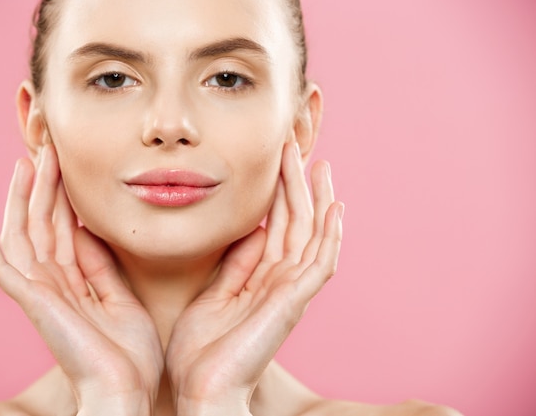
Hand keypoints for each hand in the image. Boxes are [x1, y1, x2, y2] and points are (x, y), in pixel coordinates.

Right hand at [0, 145, 162, 415]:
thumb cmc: (128, 354)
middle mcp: (53, 284)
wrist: (125, 390)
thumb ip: (101, 267)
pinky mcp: (33, 302)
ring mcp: (40, 293)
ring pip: (24, 235)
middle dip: (44, 188)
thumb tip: (90, 232)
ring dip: (22, 199)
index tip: (67, 169)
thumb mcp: (120, 298)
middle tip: (46, 151)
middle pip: (43, 225)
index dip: (63, 199)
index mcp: (75, 283)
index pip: (64, 231)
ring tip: (24, 163)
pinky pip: (2, 267)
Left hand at [165, 142, 343, 415]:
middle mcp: (280, 281)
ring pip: (311, 234)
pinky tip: (335, 207)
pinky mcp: (293, 302)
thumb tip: (249, 233)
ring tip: (315, 163)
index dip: (277, 193)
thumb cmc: (201, 351)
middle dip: (296, 184)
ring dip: (315, 198)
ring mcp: (290, 291)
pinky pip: (319, 262)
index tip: (275, 161)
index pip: (275, 226)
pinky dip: (330, 235)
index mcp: (261, 279)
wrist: (201, 391)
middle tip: (294, 146)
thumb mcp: (215, 295)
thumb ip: (236, 265)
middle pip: (295, 223)